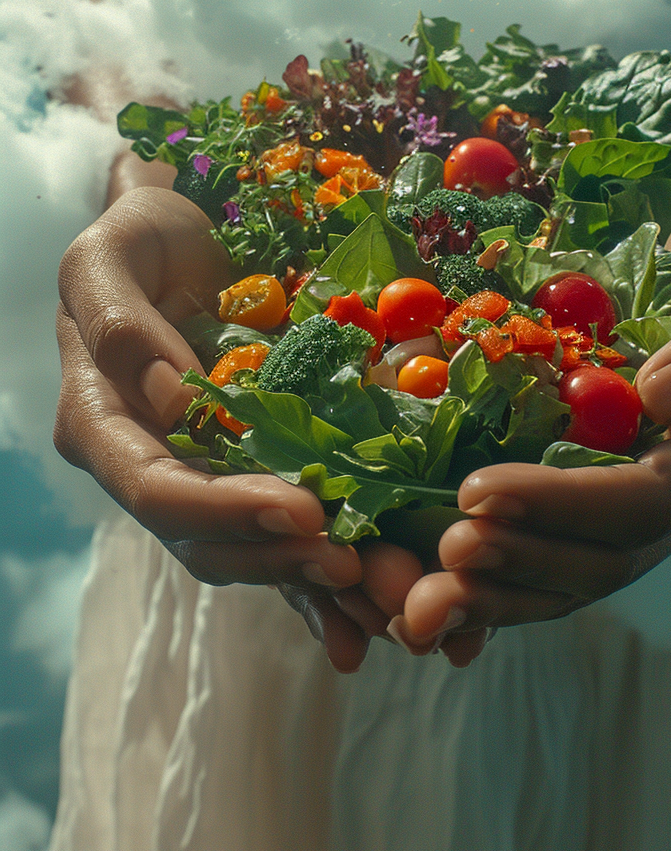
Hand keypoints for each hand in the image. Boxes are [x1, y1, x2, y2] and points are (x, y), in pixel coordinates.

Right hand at [54, 186, 421, 671]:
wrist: (189, 234)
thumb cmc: (141, 237)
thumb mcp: (108, 257)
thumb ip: (118, 325)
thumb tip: (169, 401)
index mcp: (102, 426)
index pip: (157, 489)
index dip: (227, 509)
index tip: (303, 510)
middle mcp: (150, 466)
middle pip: (209, 541)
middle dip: (286, 561)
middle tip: (361, 568)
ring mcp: (204, 479)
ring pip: (254, 552)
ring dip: (319, 583)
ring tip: (388, 600)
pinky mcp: (251, 477)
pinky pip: (285, 539)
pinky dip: (324, 583)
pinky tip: (371, 616)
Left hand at [390, 202, 670, 660]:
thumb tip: (661, 395)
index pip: (650, 499)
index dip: (563, 504)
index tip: (476, 489)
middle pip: (612, 556)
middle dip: (523, 557)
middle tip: (445, 547)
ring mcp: (651, 511)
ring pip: (580, 578)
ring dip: (503, 594)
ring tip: (429, 595)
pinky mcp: (606, 508)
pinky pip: (557, 563)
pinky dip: (500, 588)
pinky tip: (441, 598)